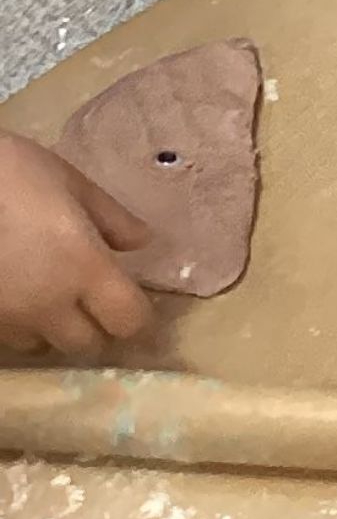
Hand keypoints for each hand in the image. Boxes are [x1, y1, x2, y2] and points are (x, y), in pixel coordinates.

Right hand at [0, 134, 154, 354]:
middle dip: (94, 327)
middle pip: (87, 344)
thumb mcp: (67, 181)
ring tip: (43, 294)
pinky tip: (11, 292)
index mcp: (84, 269)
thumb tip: (141, 242)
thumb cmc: (8, 173)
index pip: (129, 321)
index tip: (133, 301)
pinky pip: (7, 336)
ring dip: (50, 328)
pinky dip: (15, 323)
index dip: (136, 316)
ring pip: (42, 345)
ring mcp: (8, 319)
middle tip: (89, 300)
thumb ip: (111, 217)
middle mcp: (48, 306)